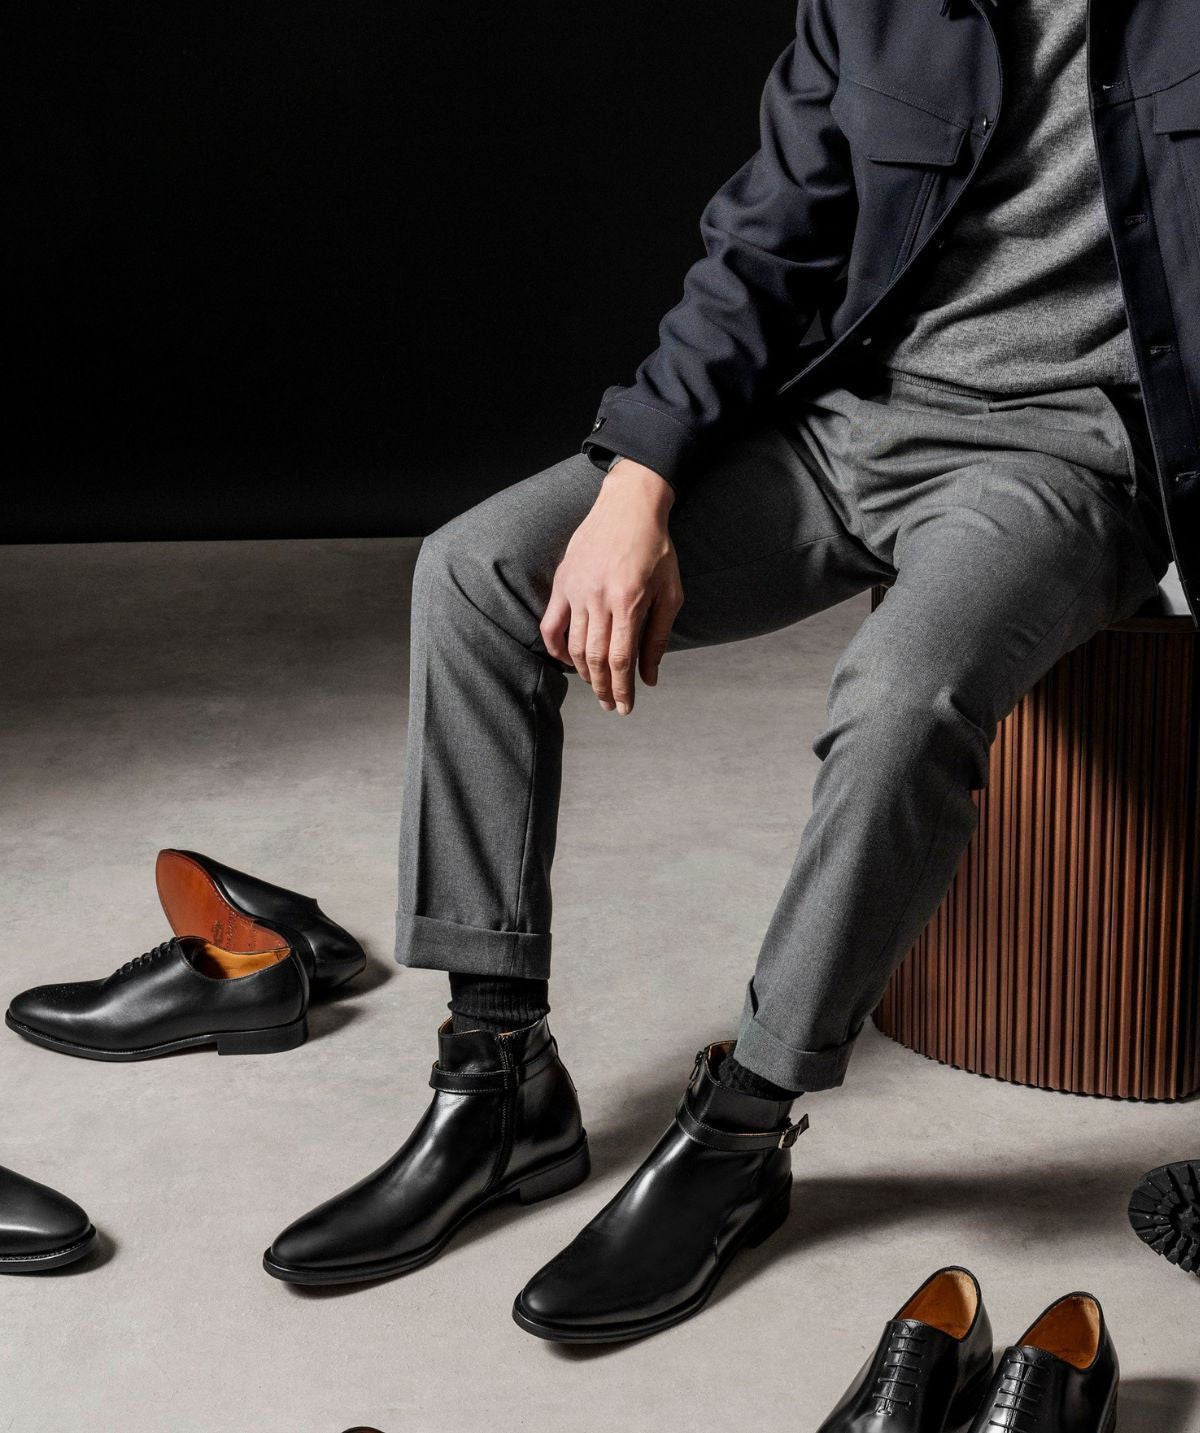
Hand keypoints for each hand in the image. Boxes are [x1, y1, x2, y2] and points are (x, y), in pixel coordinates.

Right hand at [539, 459, 682, 713]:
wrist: (629, 506)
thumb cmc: (656, 549)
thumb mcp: (670, 592)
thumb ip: (658, 637)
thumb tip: (650, 677)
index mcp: (630, 601)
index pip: (620, 658)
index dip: (622, 688)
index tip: (625, 707)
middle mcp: (600, 598)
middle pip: (596, 658)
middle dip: (603, 688)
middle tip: (611, 706)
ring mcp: (577, 590)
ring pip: (575, 646)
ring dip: (585, 673)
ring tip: (596, 687)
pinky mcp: (562, 582)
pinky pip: (551, 625)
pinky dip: (556, 648)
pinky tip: (568, 661)